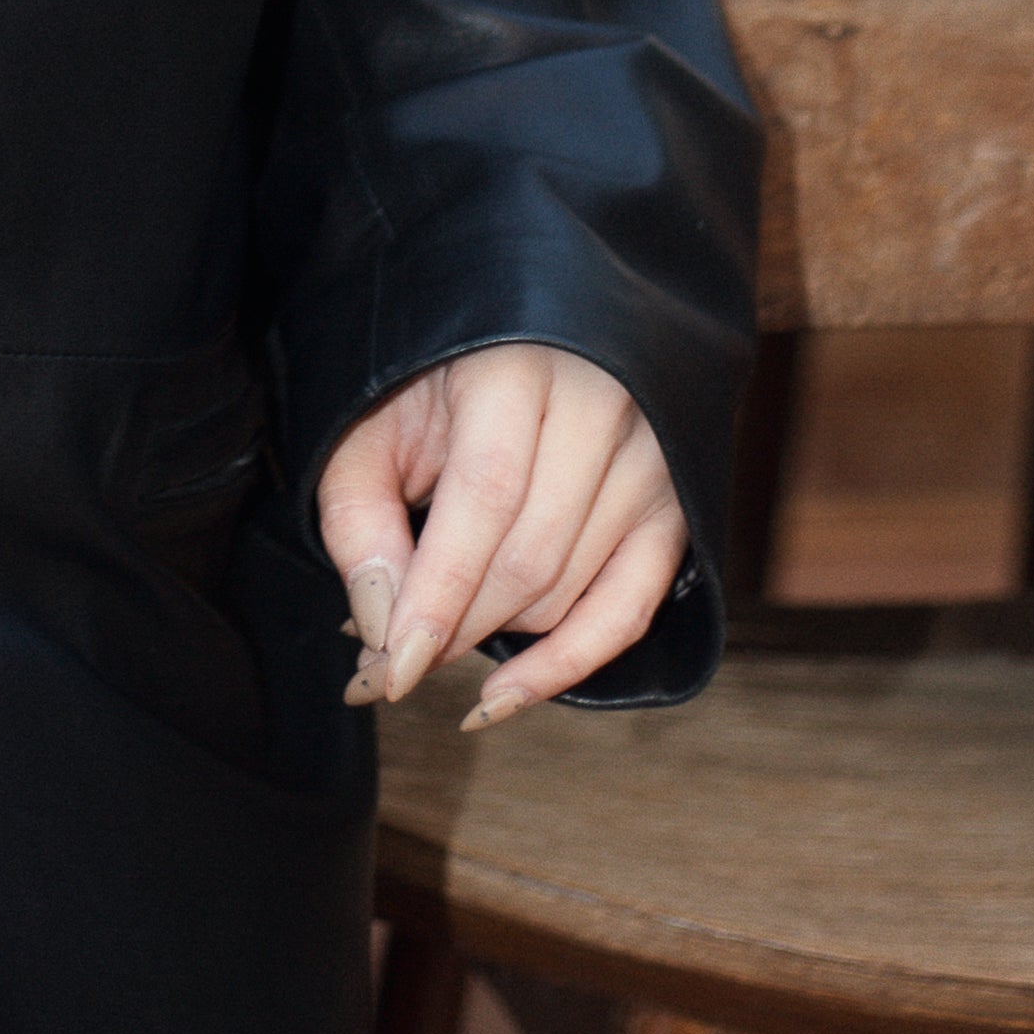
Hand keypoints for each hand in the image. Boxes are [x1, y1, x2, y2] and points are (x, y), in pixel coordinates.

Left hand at [317, 344, 685, 731]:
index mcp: (519, 364)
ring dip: (493, 639)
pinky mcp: (675, 507)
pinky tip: (504, 696)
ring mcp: (652, 458)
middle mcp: (602, 404)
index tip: (389, 668)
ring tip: (428, 642)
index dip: (437, 592)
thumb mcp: (371, 423)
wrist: (517, 337)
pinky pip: (630, 611)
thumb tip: (382, 627)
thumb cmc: (429, 384)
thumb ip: (358, 514)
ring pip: (569, 591)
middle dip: (453, 626)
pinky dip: (566, 665)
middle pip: (530, 555)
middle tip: (387, 662)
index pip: (487, 494)